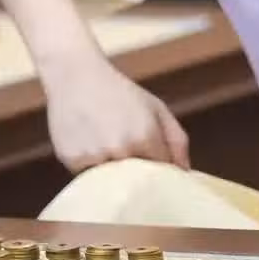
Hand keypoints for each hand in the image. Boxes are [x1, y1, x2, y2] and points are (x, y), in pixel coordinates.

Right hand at [41, 54, 190, 174]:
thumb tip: (185, 171)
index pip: (162, 170)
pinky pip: (89, 176)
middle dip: (139, 172)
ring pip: (113, 181)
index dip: (162, 168)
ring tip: (108, 142)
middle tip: (130, 149)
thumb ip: (176, 139)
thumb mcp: (156, 108)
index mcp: (146, 136)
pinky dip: (93, 166)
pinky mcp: (73, 161)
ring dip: (114, 171)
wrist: (77, 78)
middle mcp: (121, 149)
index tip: (158, 162)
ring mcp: (96, 157)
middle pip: (138, 180)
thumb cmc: (121, 93)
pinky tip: (91, 143)